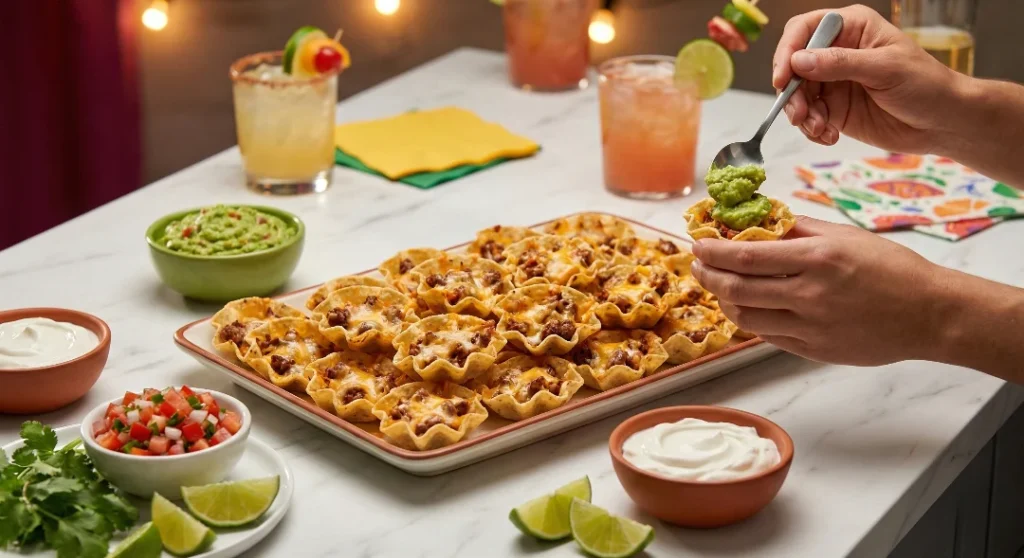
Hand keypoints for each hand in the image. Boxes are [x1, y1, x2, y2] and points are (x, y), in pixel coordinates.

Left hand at [689, 217, 949, 365]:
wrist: (930, 314)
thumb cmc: (892, 269)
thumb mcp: (845, 236)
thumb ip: (799, 229)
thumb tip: (758, 220)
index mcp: (817, 258)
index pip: (746, 255)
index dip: (713, 251)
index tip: (699, 243)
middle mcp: (809, 294)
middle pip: (736, 289)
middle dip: (708, 275)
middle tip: (698, 264)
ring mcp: (810, 327)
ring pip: (745, 317)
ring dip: (723, 300)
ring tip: (719, 285)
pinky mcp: (813, 350)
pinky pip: (767, 335)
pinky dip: (749, 319)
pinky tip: (747, 306)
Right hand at [774, 4, 962, 153]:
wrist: (943, 122)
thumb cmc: (925, 85)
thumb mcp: (884, 69)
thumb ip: (840, 63)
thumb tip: (798, 61)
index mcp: (851, 28)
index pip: (804, 30)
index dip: (788, 51)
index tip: (784, 78)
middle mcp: (837, 52)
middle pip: (793, 66)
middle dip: (792, 92)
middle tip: (800, 115)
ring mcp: (833, 82)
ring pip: (797, 95)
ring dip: (801, 115)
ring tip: (821, 129)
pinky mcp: (834, 109)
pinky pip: (808, 117)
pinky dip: (812, 129)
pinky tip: (830, 136)